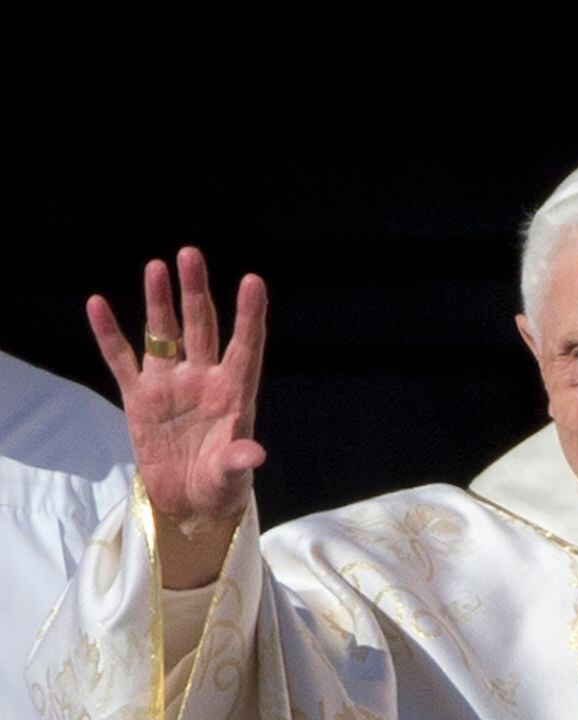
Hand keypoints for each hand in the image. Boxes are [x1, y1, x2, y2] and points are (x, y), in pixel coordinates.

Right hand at [88, 247, 266, 586]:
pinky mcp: (140, 399)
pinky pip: (122, 360)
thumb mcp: (232, 477)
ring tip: (156, 267)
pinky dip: (110, 335)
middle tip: (190, 255)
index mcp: (235, 392)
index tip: (253, 281)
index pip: (245, 346)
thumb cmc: (221, 486)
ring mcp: (170, 385)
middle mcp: (204, 379)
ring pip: (163, 335)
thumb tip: (253, 453)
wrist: (189, 504)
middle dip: (195, 292)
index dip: (249, 315)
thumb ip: (238, 461)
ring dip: (159, 302)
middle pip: (201, 327)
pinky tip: (98, 304)